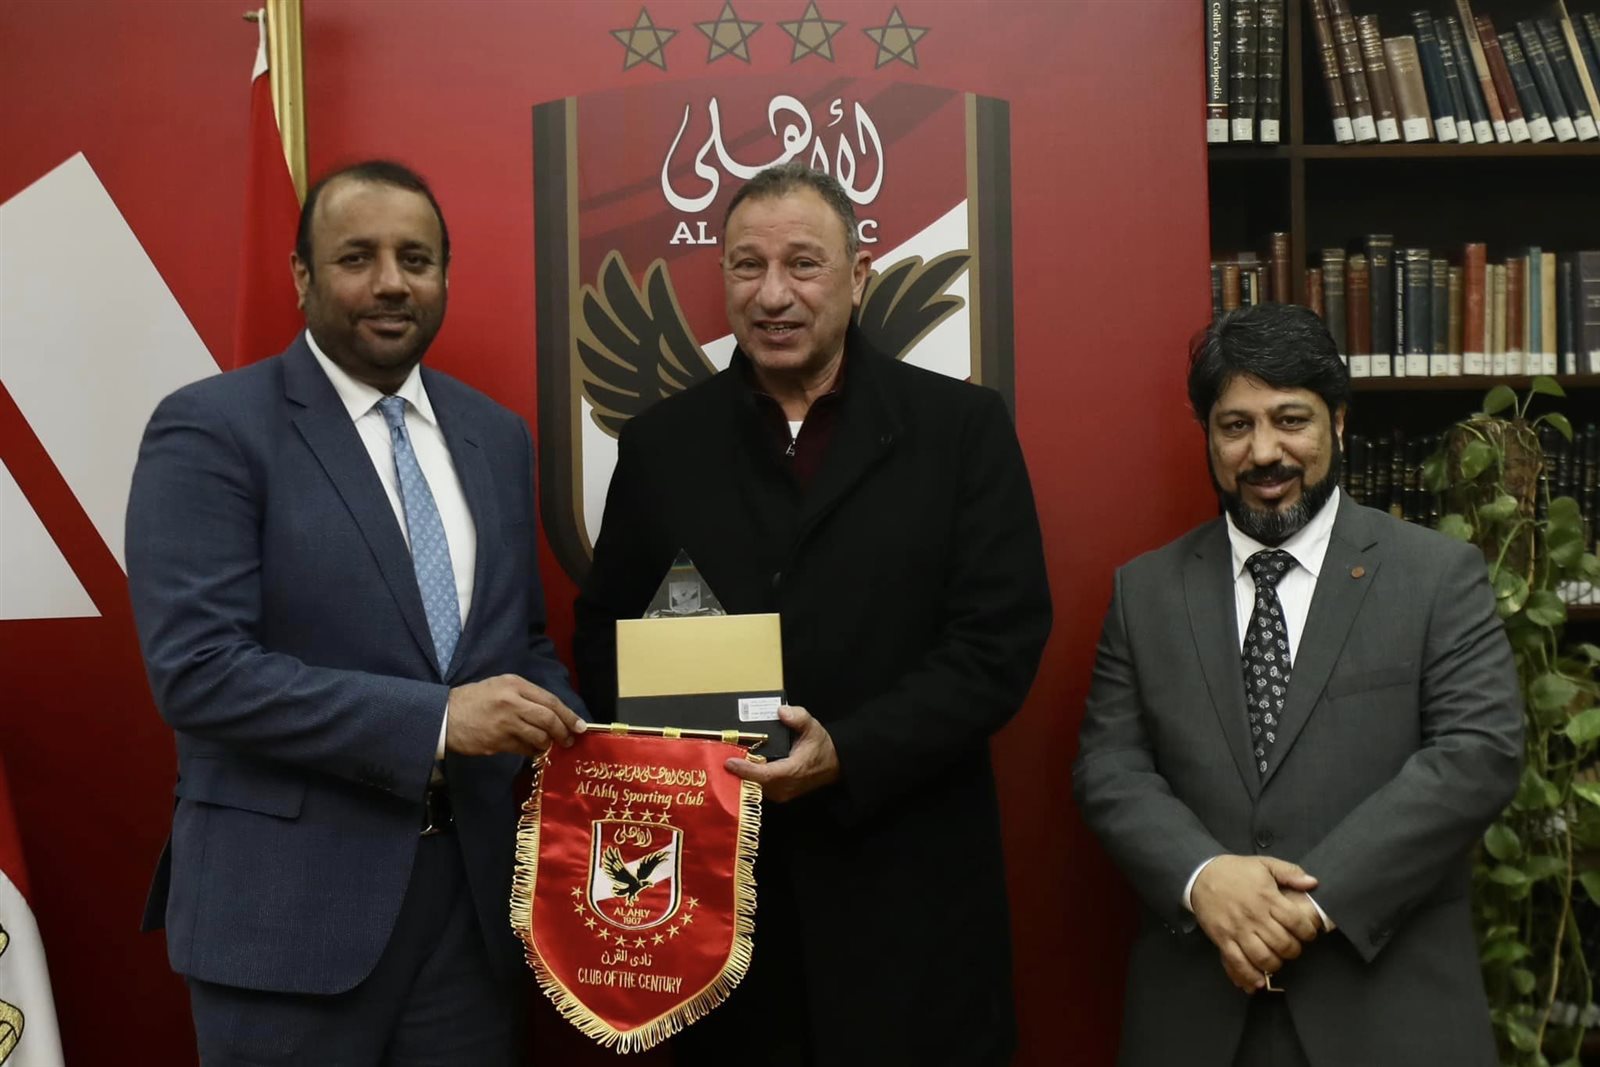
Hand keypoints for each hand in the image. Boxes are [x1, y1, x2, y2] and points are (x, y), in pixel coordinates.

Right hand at [445, 674, 584, 757]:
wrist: (442, 715)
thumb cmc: (473, 700)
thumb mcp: (499, 687)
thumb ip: (524, 697)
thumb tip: (551, 714)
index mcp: (514, 684)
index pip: (550, 700)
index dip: (568, 715)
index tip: (580, 726)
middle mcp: (512, 701)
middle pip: (548, 718)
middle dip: (563, 731)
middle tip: (569, 740)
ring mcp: (505, 723)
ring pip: (538, 736)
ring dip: (548, 744)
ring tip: (549, 747)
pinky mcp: (497, 741)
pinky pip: (523, 749)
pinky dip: (532, 752)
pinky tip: (533, 752)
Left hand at [724, 705, 839, 802]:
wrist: (834, 764)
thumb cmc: (821, 746)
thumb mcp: (812, 726)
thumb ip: (798, 717)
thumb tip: (781, 711)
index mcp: (793, 771)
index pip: (765, 775)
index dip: (746, 770)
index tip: (729, 762)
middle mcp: (786, 786)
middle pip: (755, 783)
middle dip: (737, 772)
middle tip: (720, 757)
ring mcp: (782, 793)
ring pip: (755, 788)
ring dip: (741, 776)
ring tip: (726, 760)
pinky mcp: (779, 794)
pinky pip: (759, 789)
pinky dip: (748, 779)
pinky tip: (739, 766)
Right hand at [1192, 855, 1320, 992]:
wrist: (1201, 874)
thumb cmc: (1235, 871)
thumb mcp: (1265, 864)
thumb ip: (1291, 872)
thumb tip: (1313, 883)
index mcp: (1267, 898)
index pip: (1296, 922)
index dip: (1308, 932)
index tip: (1308, 933)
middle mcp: (1254, 916)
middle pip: (1282, 944)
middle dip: (1293, 950)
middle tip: (1292, 947)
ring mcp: (1237, 930)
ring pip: (1263, 958)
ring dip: (1275, 964)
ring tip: (1277, 959)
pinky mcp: (1223, 939)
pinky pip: (1237, 963)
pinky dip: (1249, 976)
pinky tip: (1258, 980)